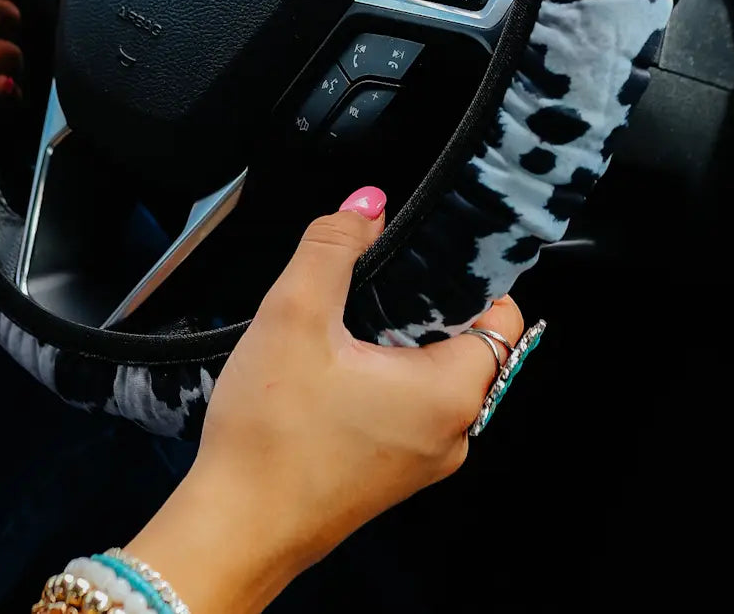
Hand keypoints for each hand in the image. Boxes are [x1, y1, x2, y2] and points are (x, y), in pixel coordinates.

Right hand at [129, 187, 523, 613]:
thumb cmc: (270, 439)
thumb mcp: (294, 315)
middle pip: (469, 343)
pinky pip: (407, 405)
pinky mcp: (390, 471)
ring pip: (433, 374)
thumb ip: (333, 246)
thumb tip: (366, 204)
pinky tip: (334, 364)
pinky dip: (383, 374)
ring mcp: (422, 459)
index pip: (502, 317)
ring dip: (400, 339)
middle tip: (381, 271)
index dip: (476, 271)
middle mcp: (451, 434)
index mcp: (449, 395)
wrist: (232, 529)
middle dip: (429, 301)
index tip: (441, 242)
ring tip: (348, 318)